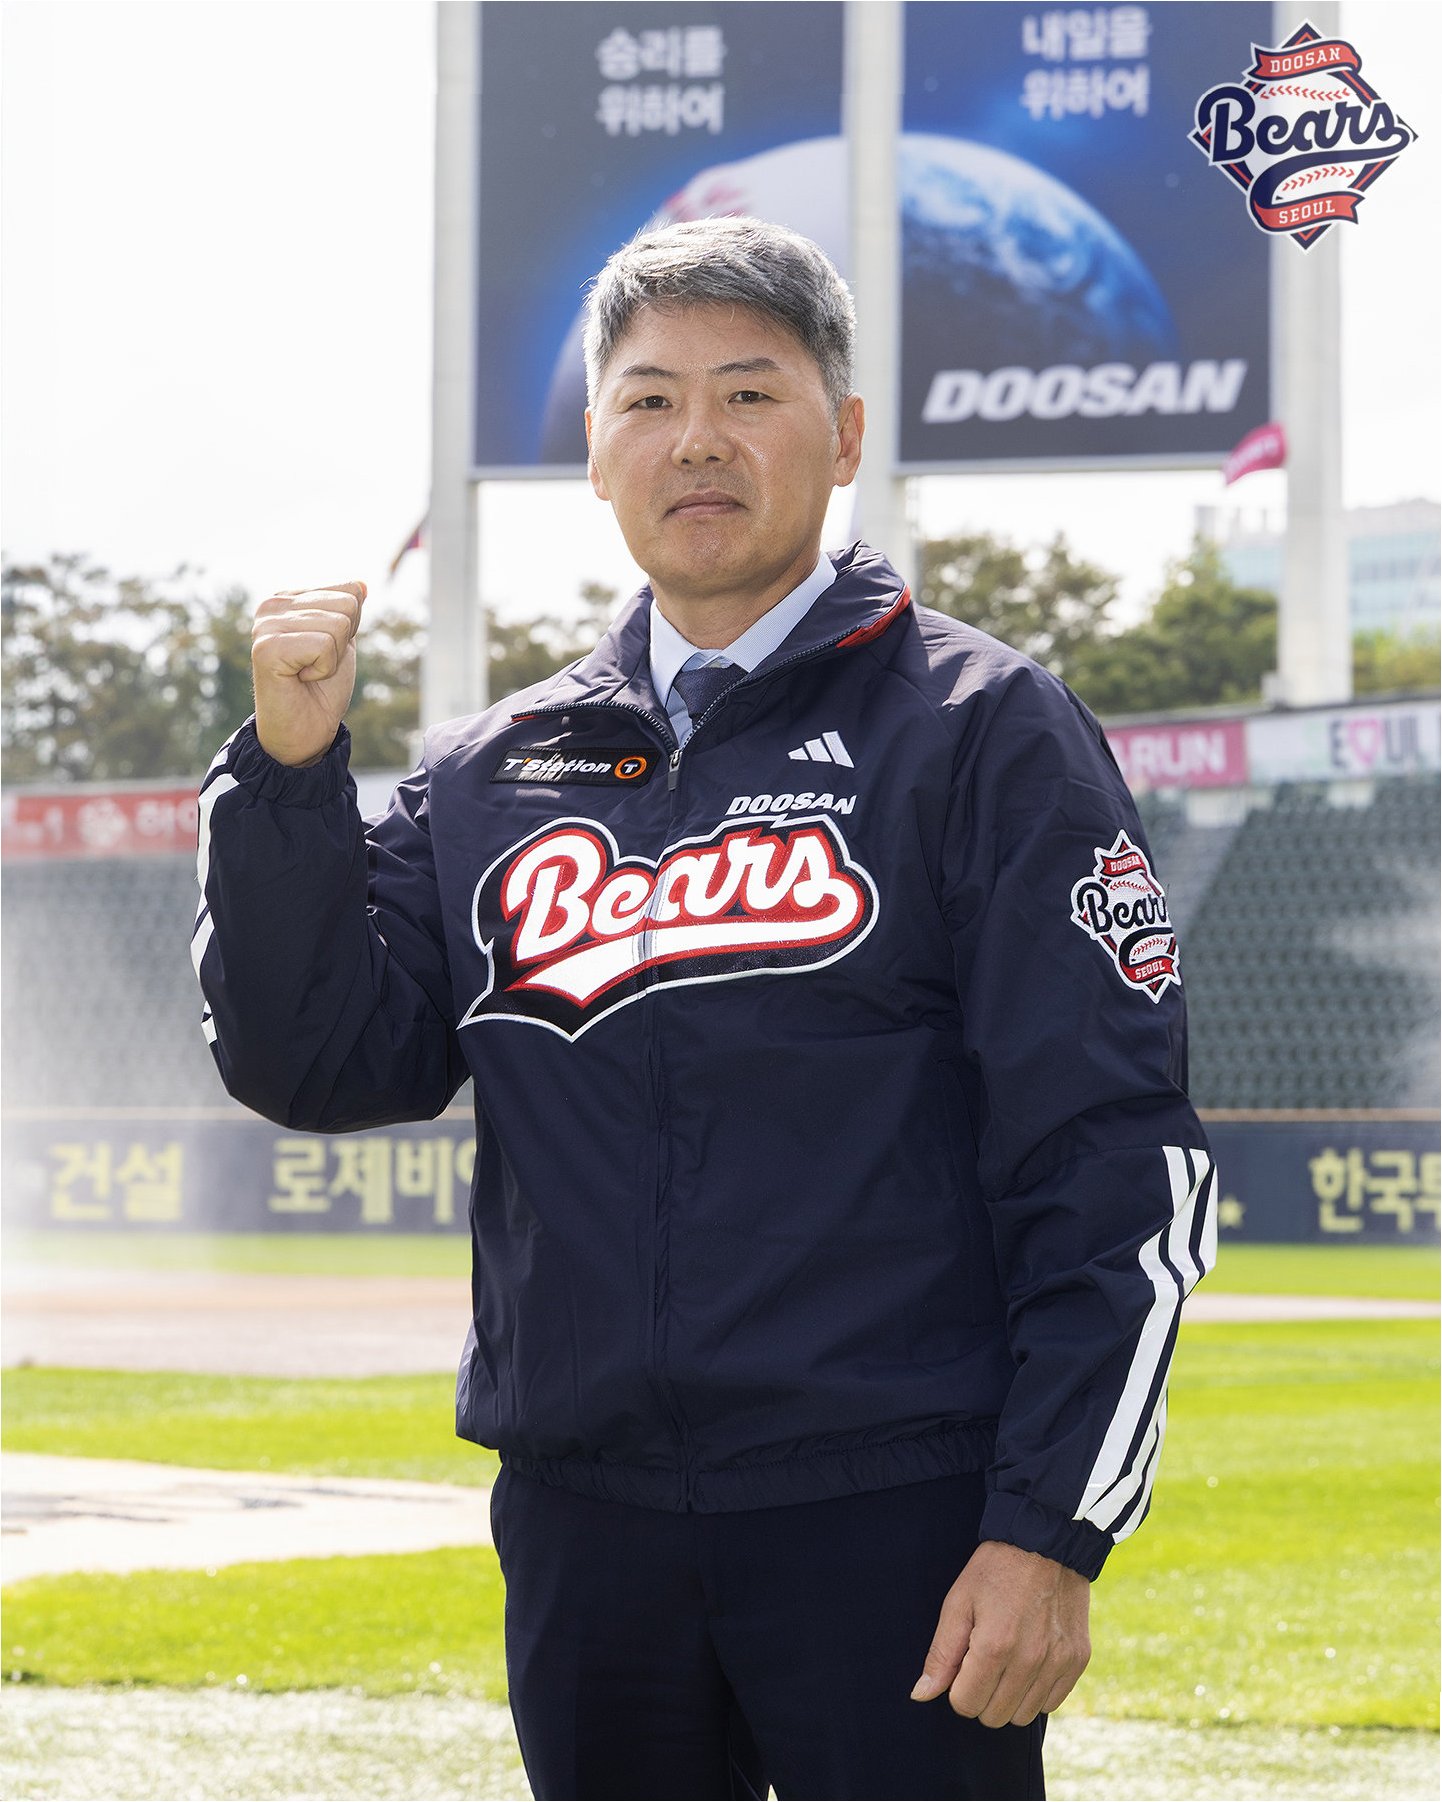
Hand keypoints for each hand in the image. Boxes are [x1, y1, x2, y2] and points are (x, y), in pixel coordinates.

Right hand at [251, 581, 366, 766]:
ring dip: (332, 659)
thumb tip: (361, 584)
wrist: (306, 731)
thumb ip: (348, 612)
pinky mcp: (267, 648)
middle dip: (342, 644)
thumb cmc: (321, 689)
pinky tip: (300, 679)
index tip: (323, 652)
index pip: (348, 591)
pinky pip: (324, 645)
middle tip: (315, 666)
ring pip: (338, 625)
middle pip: (346, 605)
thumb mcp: (342, 642)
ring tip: (307, 674)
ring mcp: (265, 625)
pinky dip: (323, 669)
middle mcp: (271, 606)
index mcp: (287, 599)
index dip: (349, 630)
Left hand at [910, 1540, 1089, 1726]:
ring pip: (1023, 1716)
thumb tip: (921, 1694)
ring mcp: (1058, 1662)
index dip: (957, 1688)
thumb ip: (941, 1654)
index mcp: (994, 1646)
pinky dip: (1037, 1691)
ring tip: (1007, 1660)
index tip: (963, 1664)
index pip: (966, 1704)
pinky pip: (1052, 1703)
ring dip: (1009, 1697)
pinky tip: (1030, 1661)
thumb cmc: (995, 1570)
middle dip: (981, 1695)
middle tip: (983, 1661)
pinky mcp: (1077, 1660)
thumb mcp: (958, 1602)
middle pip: (994, 1716)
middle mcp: (1030, 1660)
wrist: (1046, 1541)